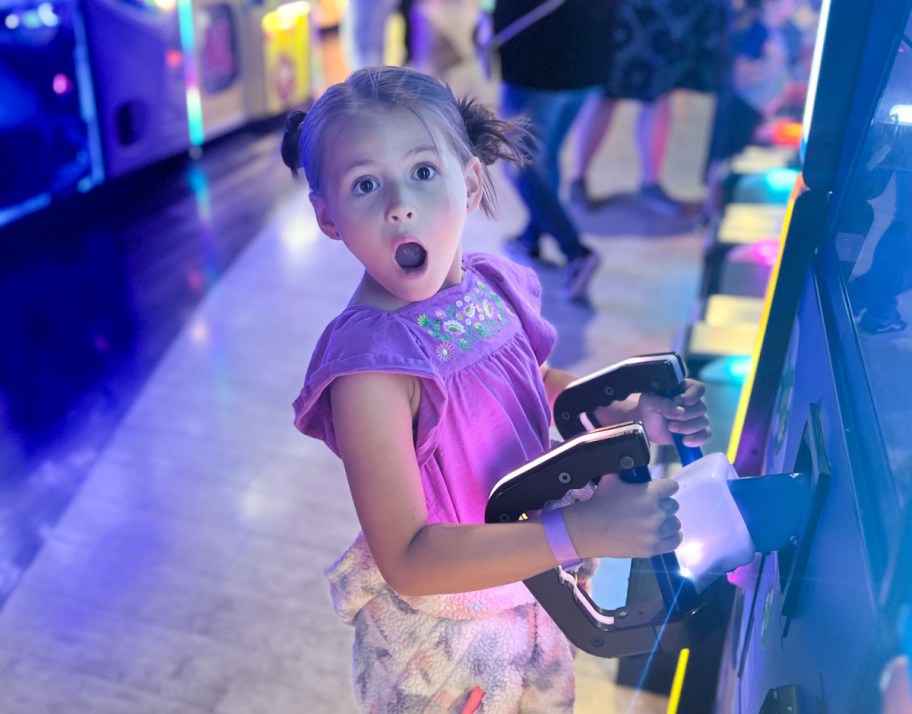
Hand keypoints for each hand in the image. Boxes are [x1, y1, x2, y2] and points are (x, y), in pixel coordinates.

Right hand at [565, 474, 682, 558]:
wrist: (588, 529)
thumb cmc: (600, 502)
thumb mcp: (611, 479)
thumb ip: (626, 470)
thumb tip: (630, 462)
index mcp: (650, 493)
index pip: (672, 486)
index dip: (665, 487)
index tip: (659, 491)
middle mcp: (657, 513)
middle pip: (674, 506)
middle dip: (663, 505)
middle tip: (651, 507)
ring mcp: (655, 533)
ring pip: (675, 524)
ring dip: (667, 521)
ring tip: (656, 521)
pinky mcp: (652, 548)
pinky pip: (674, 542)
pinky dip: (671, 537)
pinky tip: (665, 533)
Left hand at [636, 378, 710, 447]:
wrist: (646, 425)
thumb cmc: (649, 408)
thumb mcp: (650, 401)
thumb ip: (663, 403)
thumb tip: (680, 412)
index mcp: (685, 388)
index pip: (698, 388)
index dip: (691, 396)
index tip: (677, 401)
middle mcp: (695, 402)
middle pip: (701, 408)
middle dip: (685, 416)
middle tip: (669, 419)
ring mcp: (697, 417)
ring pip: (703, 422)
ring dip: (687, 427)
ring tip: (671, 428)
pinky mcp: (696, 431)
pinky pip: (705, 435)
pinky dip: (697, 439)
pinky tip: (685, 441)